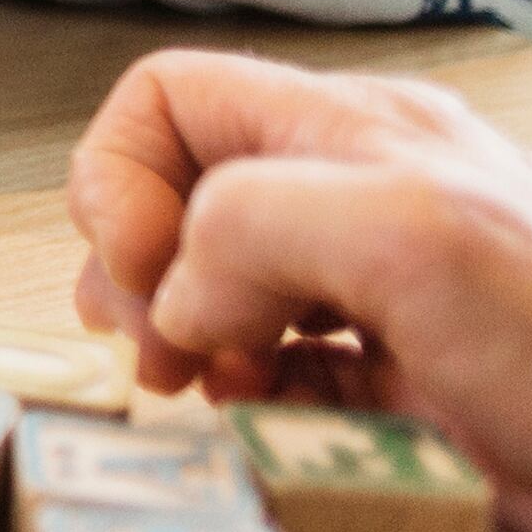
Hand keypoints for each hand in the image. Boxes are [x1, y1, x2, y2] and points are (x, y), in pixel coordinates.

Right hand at [65, 47, 531, 517]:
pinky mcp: (410, 395)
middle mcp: (363, 202)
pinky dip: (251, 407)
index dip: (120, 177)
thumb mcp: (411, 240)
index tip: (138, 274)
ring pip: (223, 293)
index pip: (171, 100)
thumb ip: (255, 224)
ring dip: (186, 342)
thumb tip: (182, 298)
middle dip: (139, 271)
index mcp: (359, 136)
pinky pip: (285, 381)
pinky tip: (273, 431)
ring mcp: (388, 303)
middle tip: (158, 354)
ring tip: (206, 390)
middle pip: (182, 197)